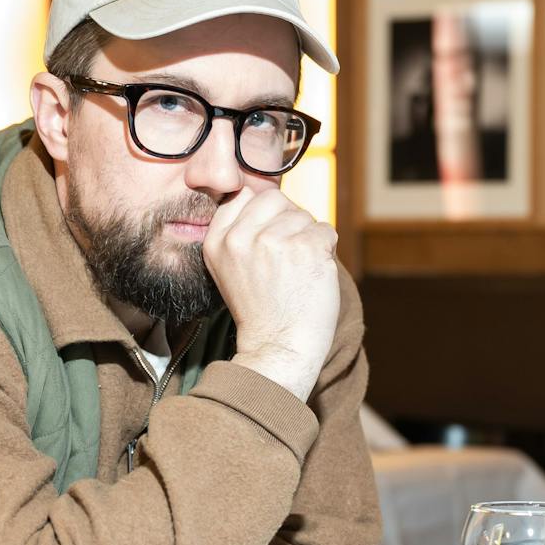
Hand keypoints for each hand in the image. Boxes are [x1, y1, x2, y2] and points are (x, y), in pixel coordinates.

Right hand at [202, 187, 339, 402]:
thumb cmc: (262, 310)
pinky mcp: (306, 247)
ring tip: (298, 272)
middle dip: (288, 221)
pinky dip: (327, 251)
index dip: (264, 213)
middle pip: (276, 199)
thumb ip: (240, 232)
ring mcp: (274, 241)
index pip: (244, 196)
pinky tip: (312, 275)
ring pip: (304, 216)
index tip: (269, 240)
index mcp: (218, 241)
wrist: (279, 348)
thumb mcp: (230, 269)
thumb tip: (270, 197)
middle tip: (288, 258)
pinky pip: (326, 231)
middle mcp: (241, 237)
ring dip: (309, 240)